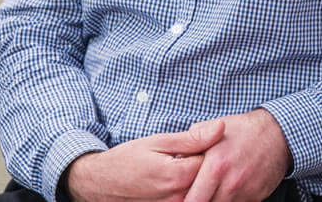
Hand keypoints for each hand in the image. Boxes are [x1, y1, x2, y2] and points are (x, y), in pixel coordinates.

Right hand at [65, 119, 224, 201]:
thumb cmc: (128, 158)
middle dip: (204, 163)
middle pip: (207, 177)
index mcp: (177, 176)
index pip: (211, 159)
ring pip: (198, 189)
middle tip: (190, 152)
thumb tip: (221, 127)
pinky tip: (174, 177)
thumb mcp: (159, 141)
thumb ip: (192, 138)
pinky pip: (186, 198)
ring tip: (181, 163)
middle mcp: (177, 198)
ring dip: (195, 175)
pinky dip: (186, 187)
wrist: (100, 184)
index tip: (198, 140)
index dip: (208, 147)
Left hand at [184, 109, 291, 201]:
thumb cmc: (243, 130)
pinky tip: (228, 190)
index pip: (191, 201)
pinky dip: (230, 201)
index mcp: (215, 166)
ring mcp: (244, 193)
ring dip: (215, 200)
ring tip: (213, 189)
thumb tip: (175, 156)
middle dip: (198, 201)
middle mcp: (230, 183)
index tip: (181, 197)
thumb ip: (193, 141)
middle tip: (197, 194)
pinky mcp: (256, 198)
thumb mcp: (216, 129)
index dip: (183, 201)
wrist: (278, 133)